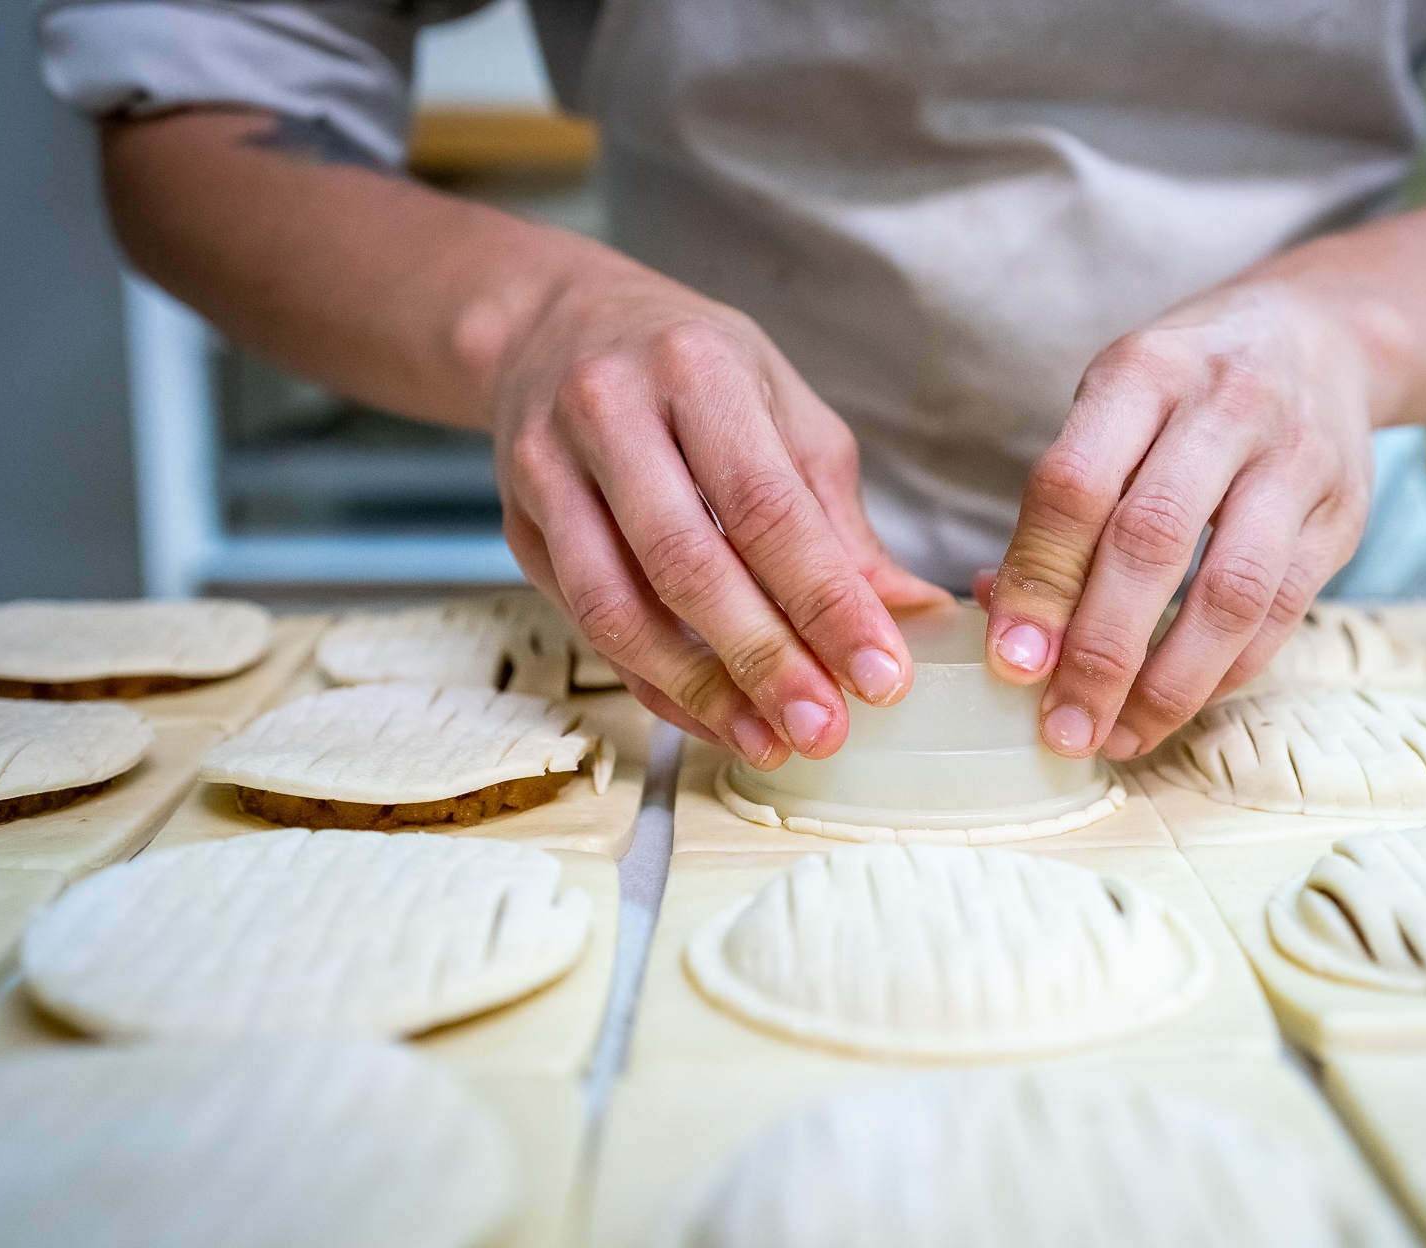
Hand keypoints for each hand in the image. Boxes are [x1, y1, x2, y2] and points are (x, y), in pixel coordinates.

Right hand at [486, 257, 947, 766]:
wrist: (552, 327)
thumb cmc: (690, 368)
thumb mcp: (781, 410)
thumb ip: (835, 519)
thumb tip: (909, 617)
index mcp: (697, 370)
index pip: (767, 506)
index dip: (826, 601)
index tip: (882, 675)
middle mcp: (610, 412)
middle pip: (688, 563)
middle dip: (764, 661)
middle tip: (824, 727)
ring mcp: (549, 471)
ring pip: (618, 608)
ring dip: (699, 692)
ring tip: (768, 741)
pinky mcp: (517, 527)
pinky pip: (586, 626)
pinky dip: (652, 684)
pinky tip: (710, 719)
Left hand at [983, 280, 1375, 760]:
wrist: (1322, 337)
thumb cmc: (1185, 389)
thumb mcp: (1112, 407)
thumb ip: (1061, 507)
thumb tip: (1011, 628)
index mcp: (1143, 370)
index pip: (1076, 485)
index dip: (1039, 582)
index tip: (1012, 664)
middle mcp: (1226, 406)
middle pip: (1153, 543)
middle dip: (1101, 652)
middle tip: (1063, 728)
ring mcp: (1297, 460)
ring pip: (1233, 592)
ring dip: (1170, 683)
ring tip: (1120, 737)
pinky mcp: (1345, 513)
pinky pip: (1283, 613)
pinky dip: (1225, 673)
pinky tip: (1178, 705)